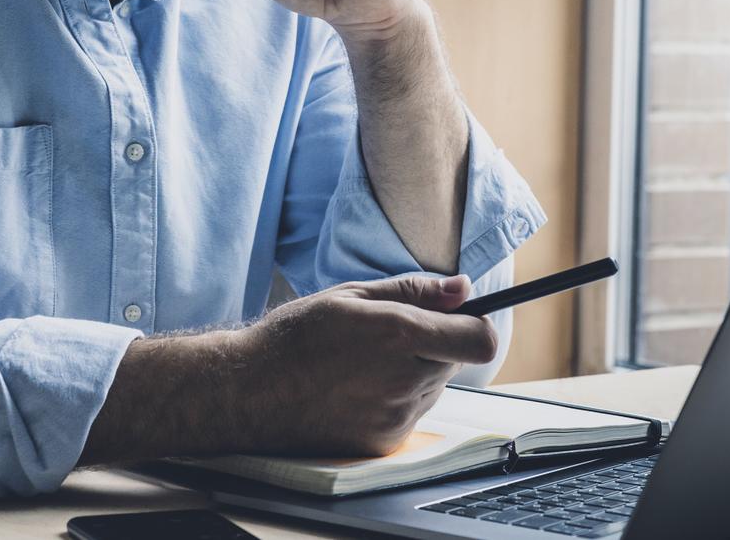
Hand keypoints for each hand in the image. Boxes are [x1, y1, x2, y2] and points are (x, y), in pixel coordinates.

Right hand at [231, 274, 497, 455]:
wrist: (250, 392)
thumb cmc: (296, 337)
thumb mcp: (352, 295)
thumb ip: (414, 291)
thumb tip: (463, 288)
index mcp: (399, 336)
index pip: (479, 339)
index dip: (475, 324)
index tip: (459, 316)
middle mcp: (404, 380)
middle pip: (455, 360)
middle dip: (435, 343)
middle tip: (387, 335)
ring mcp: (396, 417)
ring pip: (433, 386)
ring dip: (414, 371)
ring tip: (363, 363)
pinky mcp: (383, 441)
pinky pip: (411, 413)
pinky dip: (396, 398)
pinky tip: (356, 388)